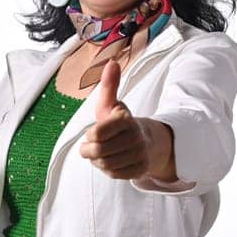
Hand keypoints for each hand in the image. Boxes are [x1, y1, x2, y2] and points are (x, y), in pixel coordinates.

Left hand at [78, 59, 163, 179]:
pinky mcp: (140, 169)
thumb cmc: (121, 123)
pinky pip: (114, 174)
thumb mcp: (112, 104)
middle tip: (88, 147)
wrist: (148, 142)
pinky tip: (109, 161)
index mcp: (126, 121)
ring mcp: (139, 155)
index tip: (92, 133)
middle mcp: (135, 138)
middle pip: (98, 151)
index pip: (98, 133)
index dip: (90, 135)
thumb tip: (111, 62)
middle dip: (88, 150)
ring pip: (105, 164)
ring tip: (99, 153)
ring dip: (97, 161)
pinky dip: (107, 169)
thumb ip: (109, 85)